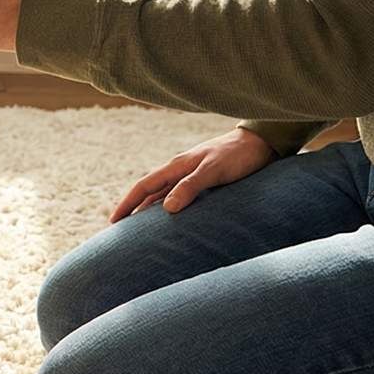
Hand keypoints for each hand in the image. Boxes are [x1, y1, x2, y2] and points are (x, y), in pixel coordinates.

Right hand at [109, 127, 276, 222]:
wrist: (259, 143)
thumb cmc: (237, 156)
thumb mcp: (213, 171)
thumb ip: (190, 187)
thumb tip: (166, 208)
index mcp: (177, 166)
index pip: (144, 186)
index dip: (127, 204)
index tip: (114, 221)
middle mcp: (179, 170)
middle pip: (149, 191)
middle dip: (133, 208)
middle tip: (121, 229)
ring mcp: (190, 174)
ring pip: (162, 194)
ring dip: (149, 209)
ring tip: (140, 228)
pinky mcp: (203, 179)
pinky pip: (177, 195)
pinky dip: (167, 206)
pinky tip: (171, 216)